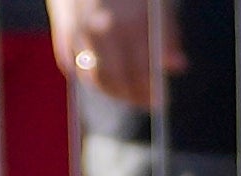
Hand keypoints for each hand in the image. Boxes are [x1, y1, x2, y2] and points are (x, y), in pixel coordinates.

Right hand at [48, 0, 174, 113]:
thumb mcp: (154, 1)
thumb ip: (166, 32)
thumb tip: (176, 65)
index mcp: (130, 19)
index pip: (141, 70)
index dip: (151, 89)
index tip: (160, 101)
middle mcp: (102, 29)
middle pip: (117, 79)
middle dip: (133, 95)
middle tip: (146, 101)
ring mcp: (79, 33)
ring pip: (95, 78)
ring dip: (113, 92)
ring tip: (129, 93)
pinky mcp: (64, 35)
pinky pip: (77, 68)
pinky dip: (92, 78)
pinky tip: (107, 79)